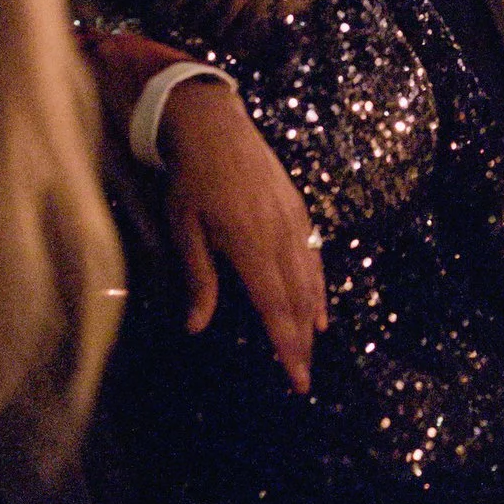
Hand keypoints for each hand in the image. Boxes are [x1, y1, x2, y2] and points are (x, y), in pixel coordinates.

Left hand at [161, 78, 325, 393]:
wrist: (214, 125)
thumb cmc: (191, 179)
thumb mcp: (184, 229)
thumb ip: (199, 279)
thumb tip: (197, 326)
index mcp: (251, 245)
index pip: (275, 308)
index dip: (286, 346)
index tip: (297, 378)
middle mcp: (280, 236)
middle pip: (298, 299)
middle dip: (302, 341)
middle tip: (305, 377)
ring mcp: (294, 220)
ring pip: (311, 278)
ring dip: (312, 315)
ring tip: (313, 345)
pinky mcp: (298, 207)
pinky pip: (314, 253)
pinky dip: (319, 283)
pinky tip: (318, 300)